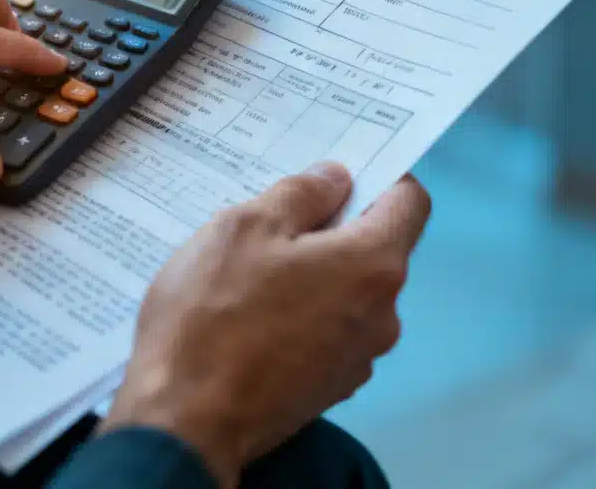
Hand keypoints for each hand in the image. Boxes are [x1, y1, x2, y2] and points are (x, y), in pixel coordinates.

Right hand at [101, 164, 430, 485]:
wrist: (186, 419)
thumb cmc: (213, 314)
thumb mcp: (243, 227)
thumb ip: (298, 194)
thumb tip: (335, 178)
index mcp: (372, 265)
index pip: (410, 202)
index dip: (378, 178)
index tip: (333, 176)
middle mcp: (382, 314)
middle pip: (373, 251)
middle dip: (328, 231)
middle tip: (265, 227)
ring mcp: (358, 359)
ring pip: (344, 294)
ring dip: (309, 277)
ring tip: (244, 278)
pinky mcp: (328, 389)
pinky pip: (324, 334)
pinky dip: (297, 319)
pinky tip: (245, 321)